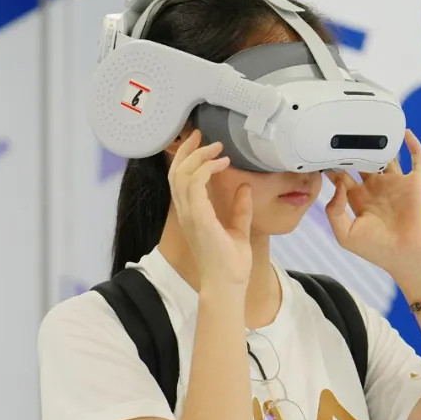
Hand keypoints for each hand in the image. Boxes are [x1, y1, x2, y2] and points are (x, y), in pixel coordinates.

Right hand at [168, 129, 252, 288]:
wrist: (227, 285)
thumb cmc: (230, 265)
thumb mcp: (238, 229)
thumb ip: (240, 209)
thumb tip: (245, 188)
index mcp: (192, 214)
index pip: (180, 179)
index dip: (188, 158)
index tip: (204, 144)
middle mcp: (186, 213)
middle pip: (176, 172)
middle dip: (187, 149)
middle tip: (201, 134)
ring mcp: (190, 215)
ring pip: (181, 174)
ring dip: (198, 156)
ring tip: (216, 147)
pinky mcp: (198, 218)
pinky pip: (194, 184)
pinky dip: (206, 169)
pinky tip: (222, 163)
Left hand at [325, 129, 420, 288]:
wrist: (406, 257)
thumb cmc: (376, 250)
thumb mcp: (345, 235)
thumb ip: (334, 211)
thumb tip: (337, 186)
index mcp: (358, 198)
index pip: (342, 175)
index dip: (332, 165)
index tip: (321, 153)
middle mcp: (375, 188)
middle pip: (361, 161)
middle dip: (352, 149)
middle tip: (342, 134)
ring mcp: (395, 184)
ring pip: (386, 156)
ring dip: (380, 143)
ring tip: (370, 127)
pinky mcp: (414, 184)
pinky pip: (416, 159)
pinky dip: (413, 145)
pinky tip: (405, 133)